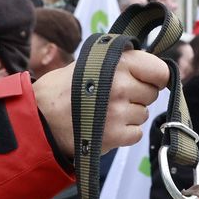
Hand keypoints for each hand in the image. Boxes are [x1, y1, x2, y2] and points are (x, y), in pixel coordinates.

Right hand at [33, 52, 169, 157]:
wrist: (38, 118)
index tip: (147, 80)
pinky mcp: (115, 135)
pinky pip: (136, 133)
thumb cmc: (60, 88)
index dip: (155, 77)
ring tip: (105, 112)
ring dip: (130, 115)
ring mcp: (119, 112)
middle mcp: (120, 85)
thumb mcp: (89, 62)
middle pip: (152, 94)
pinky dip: (125, 133)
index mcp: (116, 62)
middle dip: (138, 96)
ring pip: (144, 114)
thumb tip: (151, 68)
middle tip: (114, 97)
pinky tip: (106, 126)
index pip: (160, 71)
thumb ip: (121, 62)